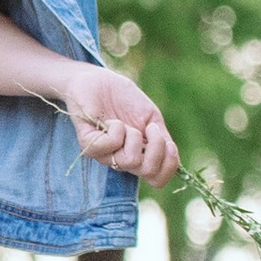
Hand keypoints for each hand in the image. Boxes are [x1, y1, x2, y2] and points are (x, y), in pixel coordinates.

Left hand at [58, 63, 178, 187]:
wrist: (98, 80)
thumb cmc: (125, 99)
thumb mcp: (151, 118)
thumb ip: (162, 140)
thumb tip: (172, 157)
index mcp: (140, 156)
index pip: (157, 179)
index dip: (170, 165)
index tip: (169, 144)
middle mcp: (122, 160)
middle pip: (148, 172)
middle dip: (157, 147)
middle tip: (150, 128)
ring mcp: (105, 154)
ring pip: (130, 160)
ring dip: (133, 135)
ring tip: (124, 122)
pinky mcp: (88, 143)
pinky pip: (109, 146)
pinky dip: (116, 130)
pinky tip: (111, 122)